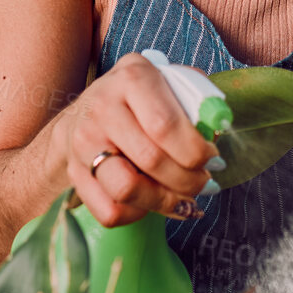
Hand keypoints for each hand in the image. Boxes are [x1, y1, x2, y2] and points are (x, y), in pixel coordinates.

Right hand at [51, 50, 220, 226]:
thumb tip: (218, 126)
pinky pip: (110, 211)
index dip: (196, 150)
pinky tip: (151, 201)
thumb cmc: (140, 99)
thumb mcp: (168, 83)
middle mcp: (102, 108)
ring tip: (183, 197)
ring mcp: (83, 143)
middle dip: (188, 180)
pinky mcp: (74, 174)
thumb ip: (196, 99)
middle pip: (151, 160)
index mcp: (133, 78)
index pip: (165, 125)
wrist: (84, 112)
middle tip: (204, 182)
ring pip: (127, 189)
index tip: (212, 157)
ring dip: (165, 201)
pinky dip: (138, 214)